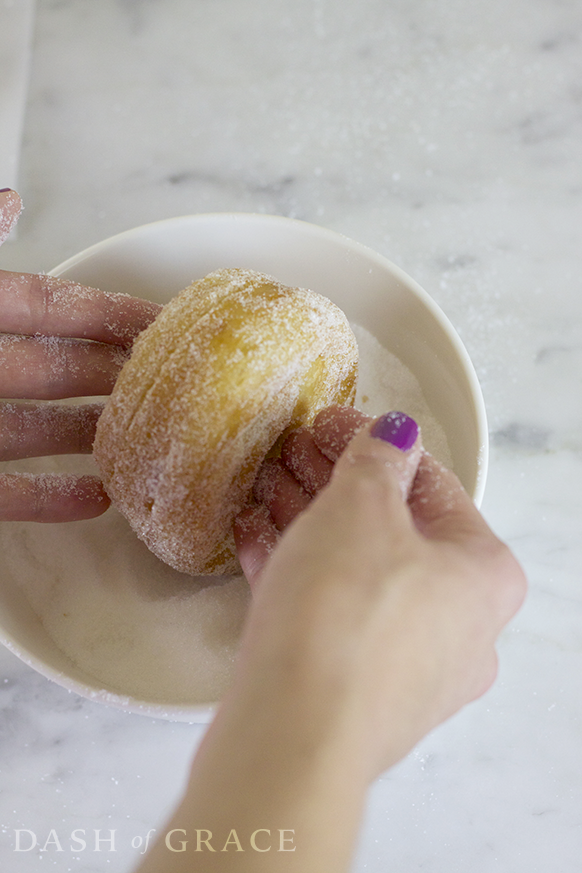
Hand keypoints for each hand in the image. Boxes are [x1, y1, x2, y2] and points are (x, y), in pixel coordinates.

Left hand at [0, 189, 160, 521]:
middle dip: (115, 376)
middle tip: (177, 385)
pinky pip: (6, 493)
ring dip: (93, 437)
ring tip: (152, 444)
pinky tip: (98, 500)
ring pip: (37, 432)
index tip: (164, 320)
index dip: (106, 311)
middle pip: (56, 371)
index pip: (49, 307)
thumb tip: (10, 198)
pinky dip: (50, 498)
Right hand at [234, 406, 526, 777]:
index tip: (333, 424)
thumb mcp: (360, 505)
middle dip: (336, 486)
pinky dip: (298, 576)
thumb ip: (377, 459)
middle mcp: (461, 627)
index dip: (375, 442)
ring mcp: (411, 666)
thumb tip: (393, 435)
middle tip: (295, 455)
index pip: (432, 486)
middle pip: (393, 532)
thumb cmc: (346, 613)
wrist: (295, 729)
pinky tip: (254, 539)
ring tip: (267, 489)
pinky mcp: (359, 693)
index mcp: (484, 575)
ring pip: (358, 575)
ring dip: (311, 527)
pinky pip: (332, 616)